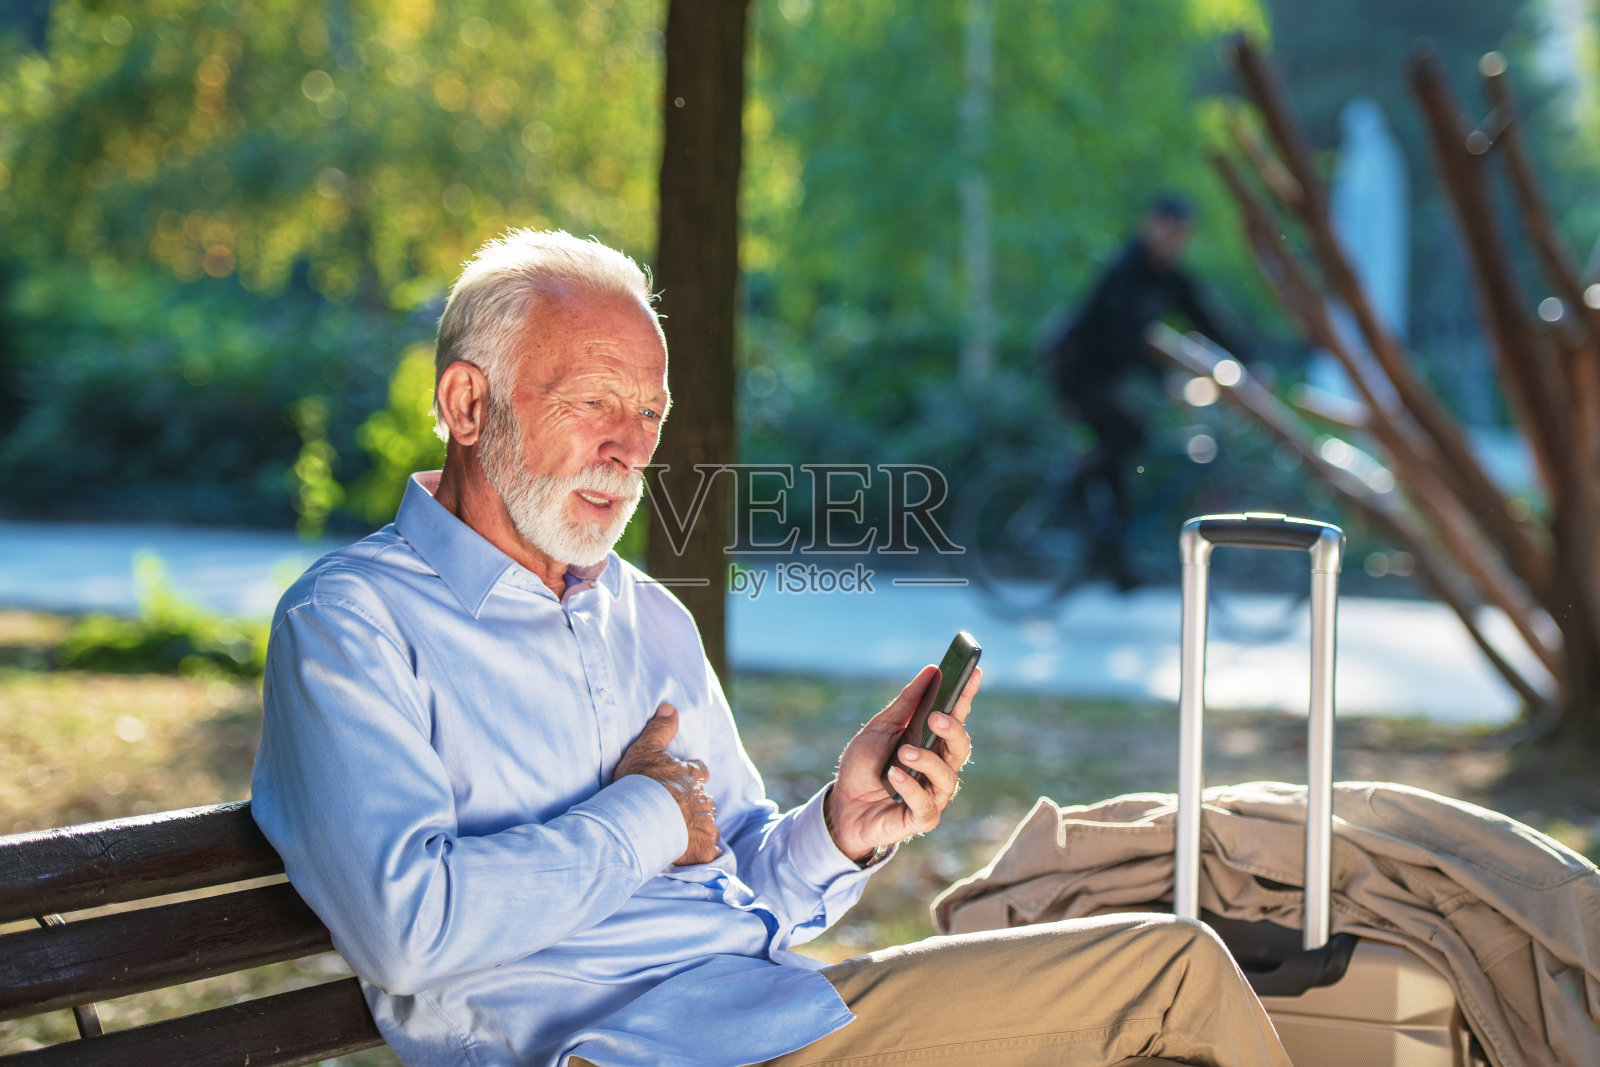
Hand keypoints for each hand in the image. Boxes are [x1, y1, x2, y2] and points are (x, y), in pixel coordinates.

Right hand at [614, 704, 720, 865]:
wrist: (637, 820)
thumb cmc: (638, 785)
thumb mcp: (644, 749)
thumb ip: (659, 729)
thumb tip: (670, 707)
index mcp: (693, 774)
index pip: (698, 771)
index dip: (689, 777)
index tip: (676, 783)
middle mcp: (704, 798)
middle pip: (704, 800)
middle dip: (693, 805)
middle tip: (674, 813)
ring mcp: (706, 824)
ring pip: (707, 824)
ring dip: (697, 828)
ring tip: (678, 834)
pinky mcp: (703, 848)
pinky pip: (708, 850)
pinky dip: (700, 852)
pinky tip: (688, 854)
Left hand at [825, 665, 980, 862]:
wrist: (842, 805)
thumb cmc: (864, 766)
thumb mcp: (880, 728)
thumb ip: (906, 703)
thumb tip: (932, 670)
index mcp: (931, 741)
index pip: (955, 716)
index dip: (966, 695)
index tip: (972, 672)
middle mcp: (938, 767)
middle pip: (960, 747)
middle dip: (953, 730)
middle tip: (936, 717)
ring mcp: (933, 794)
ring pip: (948, 777)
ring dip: (927, 761)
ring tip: (904, 753)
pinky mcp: (922, 818)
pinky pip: (926, 804)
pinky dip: (910, 787)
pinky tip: (893, 775)